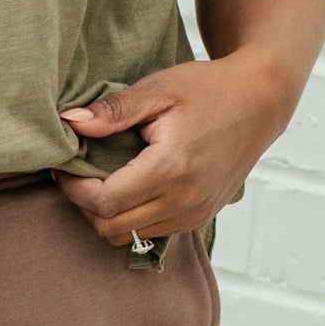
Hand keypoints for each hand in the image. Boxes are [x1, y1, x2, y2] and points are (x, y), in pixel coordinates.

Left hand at [55, 47, 298, 248]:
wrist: (260, 101)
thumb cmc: (210, 88)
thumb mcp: (159, 89)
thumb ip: (114, 111)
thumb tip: (71, 123)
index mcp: (171, 168)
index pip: (104, 202)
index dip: (74, 189)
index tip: (64, 168)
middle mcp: (185, 200)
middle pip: (111, 228)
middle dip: (84, 206)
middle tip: (77, 176)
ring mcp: (195, 213)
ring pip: (129, 236)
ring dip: (107, 215)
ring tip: (101, 180)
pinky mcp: (201, 216)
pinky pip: (152, 232)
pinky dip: (131, 218)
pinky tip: (128, 188)